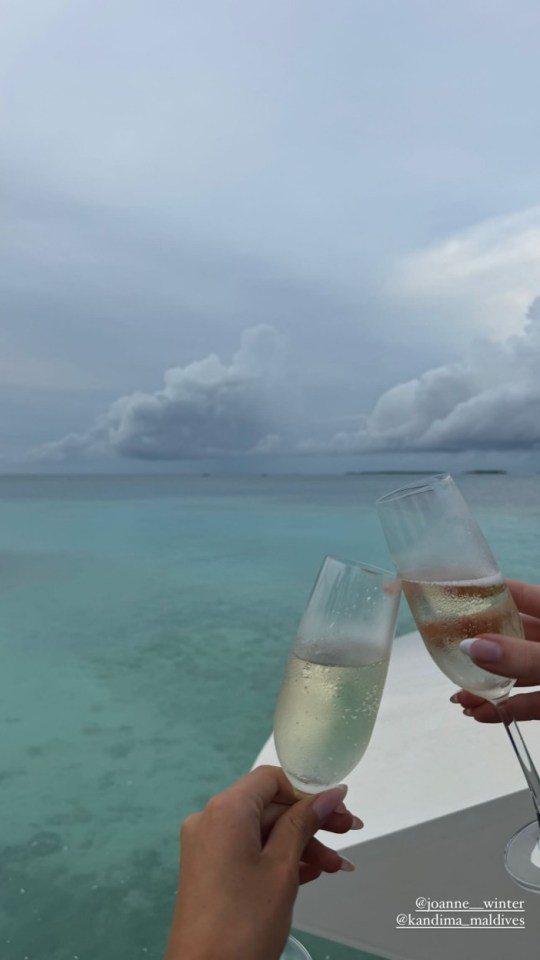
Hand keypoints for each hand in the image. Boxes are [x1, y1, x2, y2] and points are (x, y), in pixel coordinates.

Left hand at [165, 765, 361, 959]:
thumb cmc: (244, 923)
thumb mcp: (282, 868)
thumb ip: (304, 823)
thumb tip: (330, 793)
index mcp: (225, 810)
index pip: (271, 779)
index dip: (307, 790)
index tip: (339, 810)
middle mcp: (210, 820)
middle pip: (269, 805)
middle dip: (310, 820)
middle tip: (348, 834)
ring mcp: (206, 846)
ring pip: (262, 831)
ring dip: (300, 843)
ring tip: (335, 866)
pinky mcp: (208, 870)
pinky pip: (248, 850)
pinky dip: (278, 857)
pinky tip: (311, 872)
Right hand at [451, 580, 539, 721]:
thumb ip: (520, 655)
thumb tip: (469, 647)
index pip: (514, 594)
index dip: (482, 592)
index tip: (446, 595)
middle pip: (508, 635)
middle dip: (475, 646)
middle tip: (443, 650)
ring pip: (516, 672)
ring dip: (487, 684)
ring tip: (458, 695)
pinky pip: (530, 701)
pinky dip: (507, 706)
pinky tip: (481, 712)